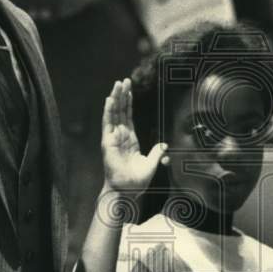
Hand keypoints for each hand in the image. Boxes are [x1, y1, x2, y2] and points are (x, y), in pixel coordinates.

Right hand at [101, 78, 168, 197]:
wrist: (127, 191)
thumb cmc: (136, 181)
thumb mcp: (152, 164)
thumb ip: (157, 153)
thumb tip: (164, 145)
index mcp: (130, 139)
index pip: (128, 116)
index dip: (128, 103)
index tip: (129, 90)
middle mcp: (120, 136)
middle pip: (120, 111)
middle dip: (122, 95)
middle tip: (123, 80)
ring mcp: (113, 138)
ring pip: (114, 114)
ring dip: (115, 98)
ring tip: (117, 84)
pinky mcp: (107, 142)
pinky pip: (108, 124)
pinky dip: (108, 111)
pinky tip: (110, 99)